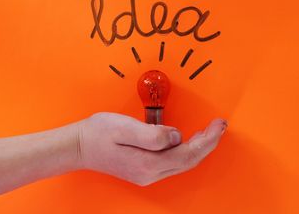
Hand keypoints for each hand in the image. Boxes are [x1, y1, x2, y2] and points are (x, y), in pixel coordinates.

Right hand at [77, 112, 226, 185]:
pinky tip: (189, 140)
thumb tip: (176, 136)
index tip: (219, 125)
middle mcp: (150, 173)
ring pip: (183, 162)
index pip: (188, 153)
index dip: (207, 139)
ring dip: (199, 147)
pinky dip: (186, 150)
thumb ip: (153, 133)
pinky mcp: (144, 169)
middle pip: (189, 160)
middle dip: (208, 143)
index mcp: (148, 162)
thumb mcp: (124, 127)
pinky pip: (173, 161)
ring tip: (209, 131)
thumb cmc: (98, 133)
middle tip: (219, 125)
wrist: (80, 146)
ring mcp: (147, 173)